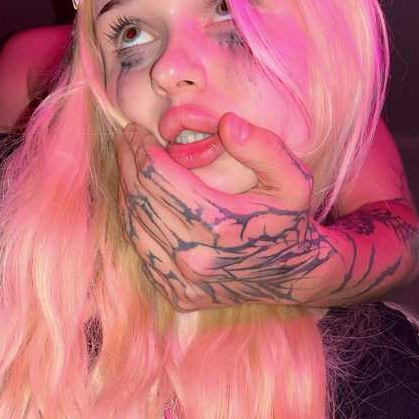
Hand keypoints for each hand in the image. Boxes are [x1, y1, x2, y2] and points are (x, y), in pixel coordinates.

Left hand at [115, 113, 336, 311]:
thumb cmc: (287, 218)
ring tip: (128, 163)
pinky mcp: (178, 294)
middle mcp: (196, 258)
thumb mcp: (293, 179)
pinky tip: (138, 198)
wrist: (290, 274)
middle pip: (140, 199)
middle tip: (127, 139)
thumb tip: (226, 123)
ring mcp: (184, 282)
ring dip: (126, 190)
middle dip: (128, 163)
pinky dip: (134, 220)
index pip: (157, 177)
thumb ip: (263, 148)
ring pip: (134, 226)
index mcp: (220, 226)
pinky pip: (142, 250)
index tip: (135, 129)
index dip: (140, 148)